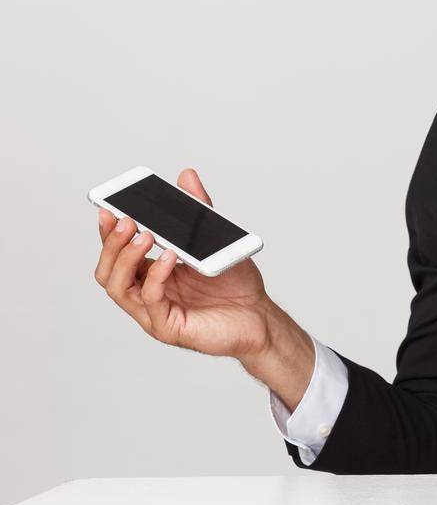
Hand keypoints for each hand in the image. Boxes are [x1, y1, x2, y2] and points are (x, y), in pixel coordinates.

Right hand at [94, 168, 274, 359]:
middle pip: (108, 271)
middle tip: (126, 221)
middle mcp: (146, 294)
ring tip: (143, 235)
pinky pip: (151, 300)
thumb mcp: (215, 240)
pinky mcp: (168, 327)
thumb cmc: (235, 284)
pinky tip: (170, 257)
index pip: (117, 254)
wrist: (260, 315)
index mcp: (150, 274)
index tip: (108, 209)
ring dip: (126, 258)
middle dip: (112, 244)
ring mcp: (153, 313)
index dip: (108, 234)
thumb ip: (198, 211)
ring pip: (119, 287)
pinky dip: (156, 276)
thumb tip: (186, 176)